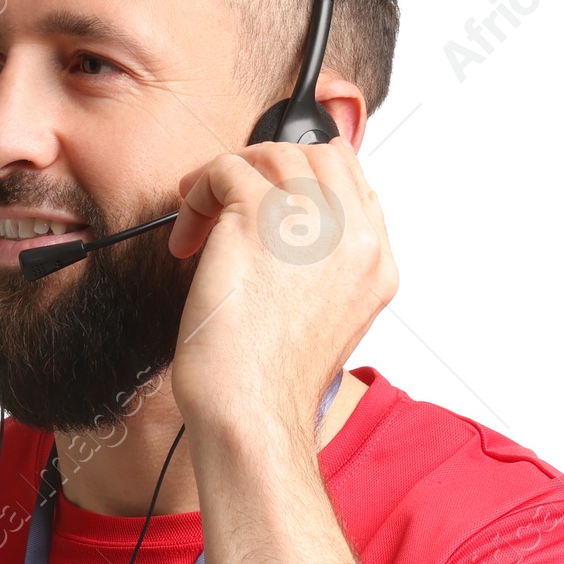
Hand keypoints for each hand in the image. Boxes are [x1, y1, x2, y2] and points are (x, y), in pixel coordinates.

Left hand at [167, 139, 396, 449]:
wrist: (251, 409)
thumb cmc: (271, 382)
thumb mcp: (325, 323)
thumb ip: (322, 270)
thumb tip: (284, 235)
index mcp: (376, 265)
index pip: (355, 184)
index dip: (307, 177)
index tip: (270, 190)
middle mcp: (354, 238)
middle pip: (318, 156)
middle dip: (267, 167)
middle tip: (229, 197)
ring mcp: (311, 222)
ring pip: (271, 154)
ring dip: (228, 177)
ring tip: (200, 214)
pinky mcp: (259, 217)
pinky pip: (224, 170)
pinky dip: (197, 194)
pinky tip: (187, 236)